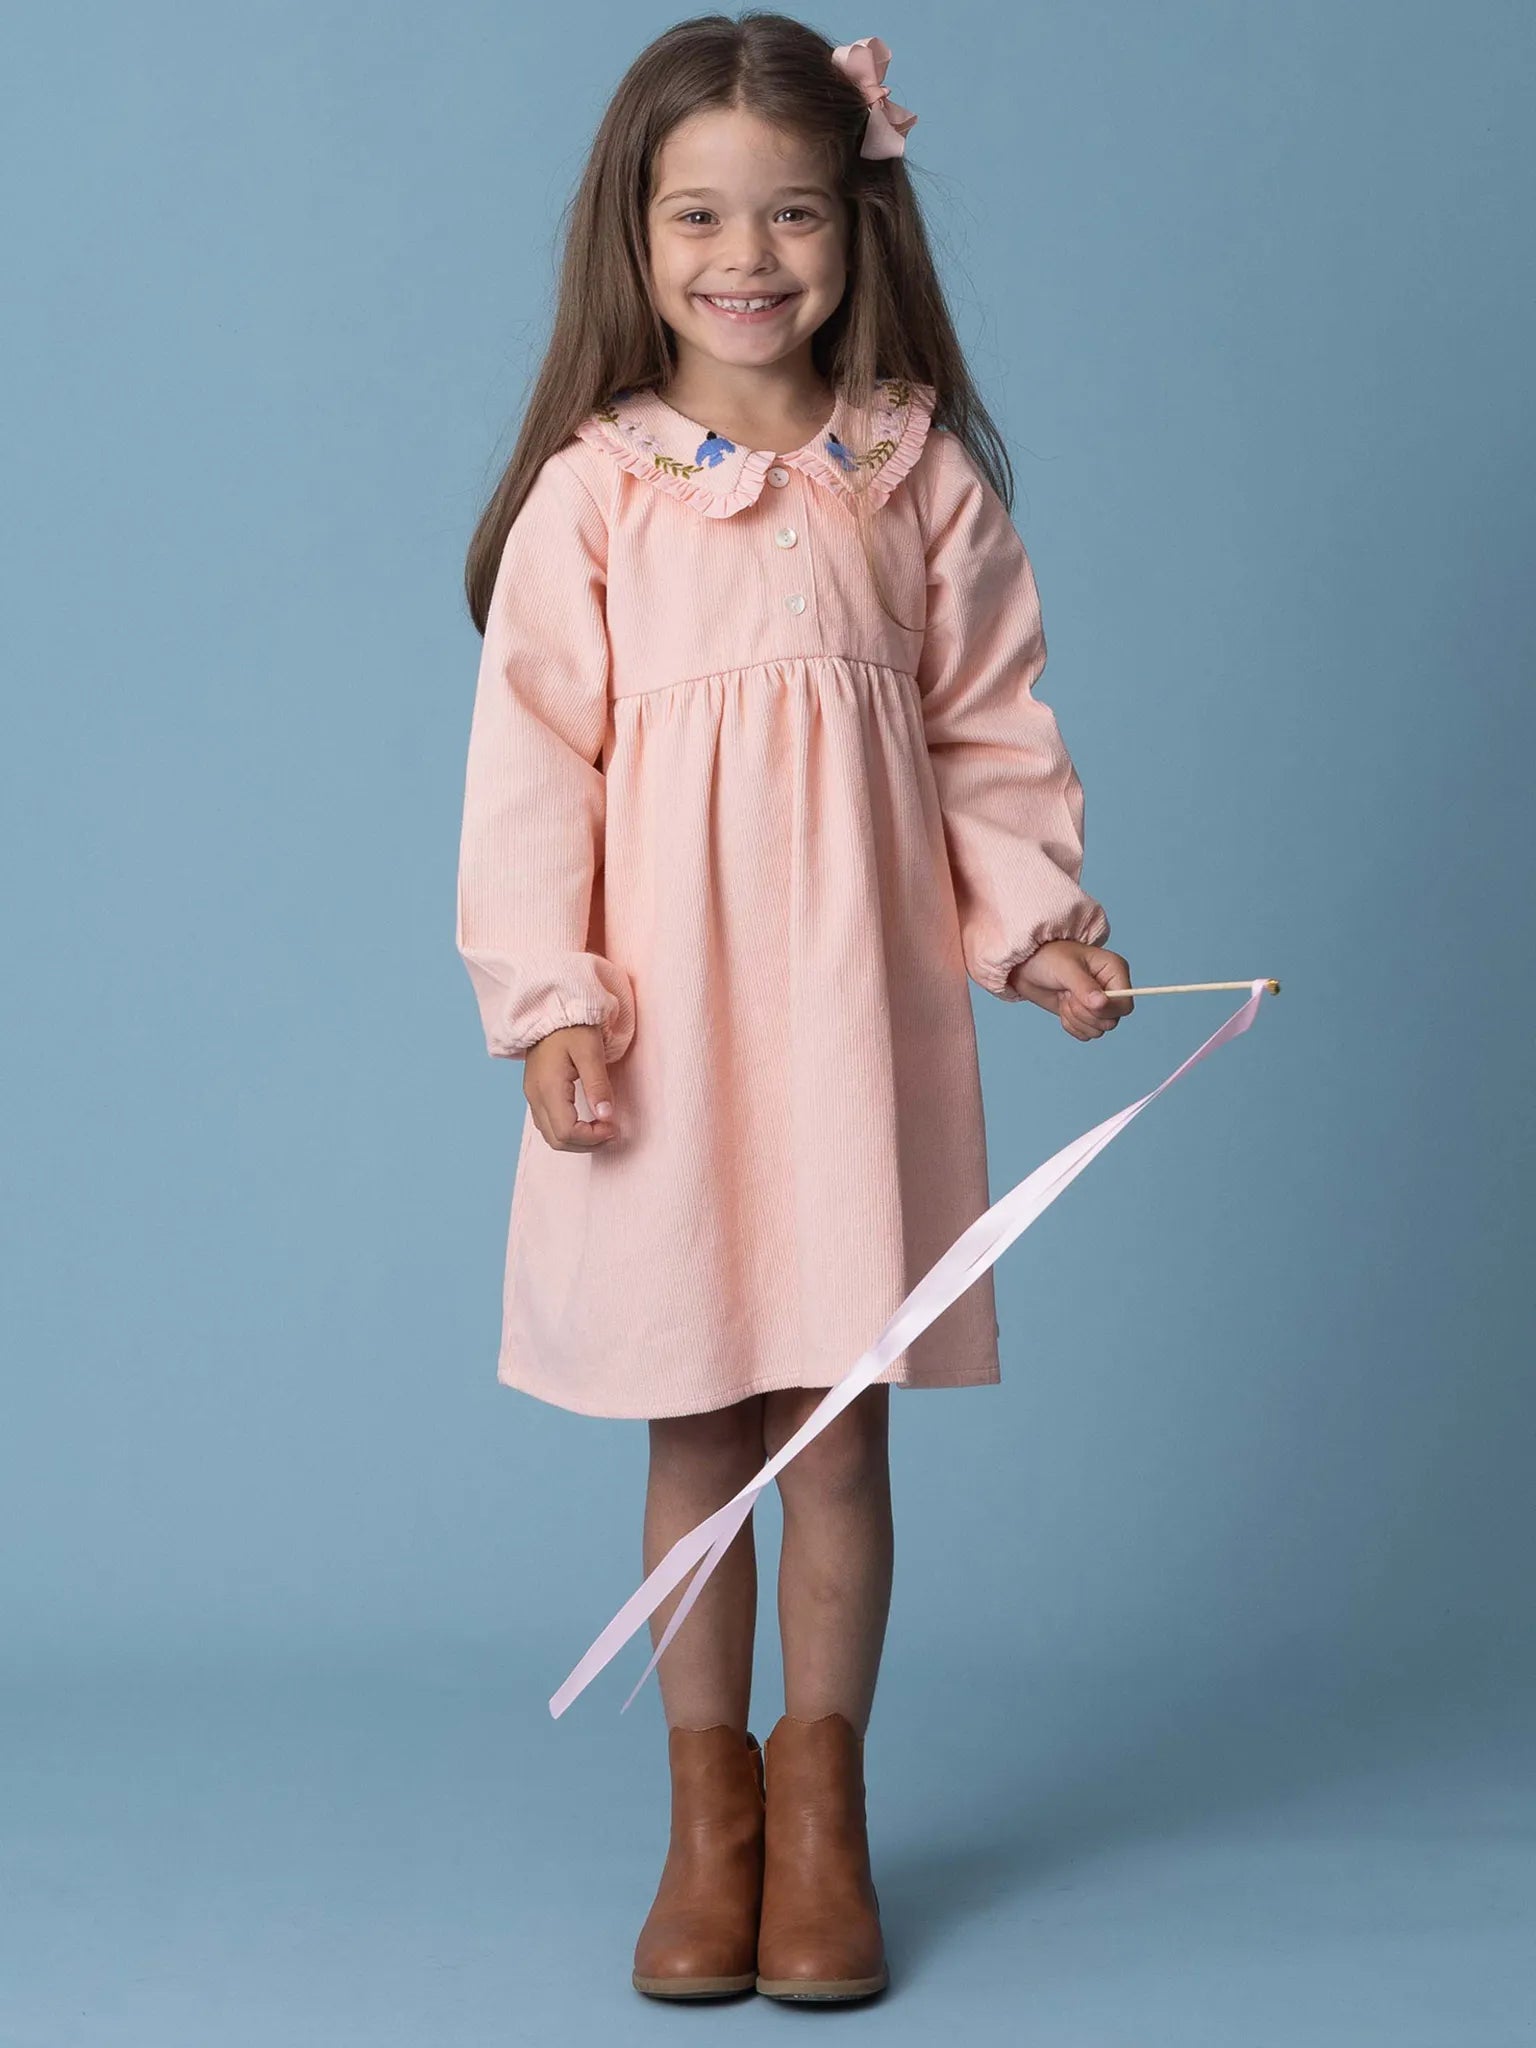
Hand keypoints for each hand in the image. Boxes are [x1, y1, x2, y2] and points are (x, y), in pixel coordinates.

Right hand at [523, 1024, 619, 1149]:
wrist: (550, 1009)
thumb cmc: (573, 1026)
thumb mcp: (591, 1051)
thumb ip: (598, 1085)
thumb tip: (606, 1116)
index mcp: (548, 1088)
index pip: (567, 1132)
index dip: (593, 1137)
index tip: (614, 1126)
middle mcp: (535, 1096)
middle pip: (557, 1140)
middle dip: (586, 1143)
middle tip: (611, 1132)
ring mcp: (532, 1095)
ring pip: (551, 1135)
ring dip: (577, 1139)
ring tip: (602, 1128)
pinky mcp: (535, 1092)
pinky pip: (548, 1123)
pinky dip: (568, 1130)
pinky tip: (586, 1121)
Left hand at [1010, 939, 1133, 1039]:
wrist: (1027, 966)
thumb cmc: (1048, 957)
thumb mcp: (1066, 968)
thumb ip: (1084, 987)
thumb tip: (1101, 1004)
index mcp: (1114, 971)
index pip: (1125, 1004)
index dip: (1106, 1010)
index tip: (1084, 1001)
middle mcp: (1110, 989)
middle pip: (1111, 1021)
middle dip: (1085, 1013)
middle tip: (1068, 995)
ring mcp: (1098, 1004)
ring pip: (1098, 1030)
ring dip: (1076, 1018)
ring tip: (1064, 998)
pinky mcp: (1084, 1015)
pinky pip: (1085, 1034)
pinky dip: (1071, 1025)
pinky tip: (1062, 1007)